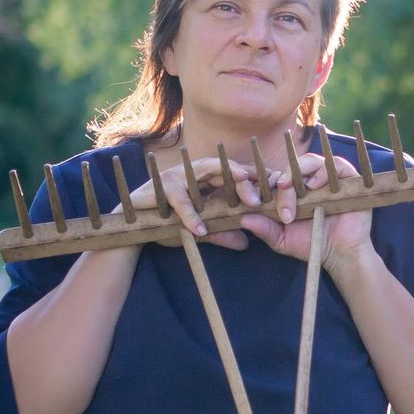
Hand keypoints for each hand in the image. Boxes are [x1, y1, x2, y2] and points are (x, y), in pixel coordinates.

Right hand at [120, 156, 278, 250]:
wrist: (129, 224)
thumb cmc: (167, 221)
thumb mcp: (201, 230)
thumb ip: (222, 233)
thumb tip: (246, 243)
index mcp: (208, 178)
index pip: (238, 174)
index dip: (260, 179)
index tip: (284, 189)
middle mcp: (196, 172)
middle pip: (229, 169)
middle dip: (252, 180)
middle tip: (273, 195)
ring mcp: (179, 176)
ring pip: (208, 173)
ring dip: (231, 187)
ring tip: (250, 204)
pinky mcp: (161, 188)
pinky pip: (180, 200)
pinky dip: (191, 214)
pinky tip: (201, 230)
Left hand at [239, 152, 373, 270]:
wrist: (340, 254)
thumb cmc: (311, 244)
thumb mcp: (282, 239)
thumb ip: (265, 229)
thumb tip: (244, 219)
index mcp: (291, 192)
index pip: (276, 176)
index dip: (265, 180)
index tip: (257, 196)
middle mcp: (308, 181)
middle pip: (292, 166)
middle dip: (284, 180)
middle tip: (283, 198)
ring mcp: (327, 178)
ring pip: (311, 160)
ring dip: (301, 172)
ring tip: (301, 190)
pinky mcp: (347, 178)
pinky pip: (335, 164)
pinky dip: (323, 171)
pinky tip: (316, 185)